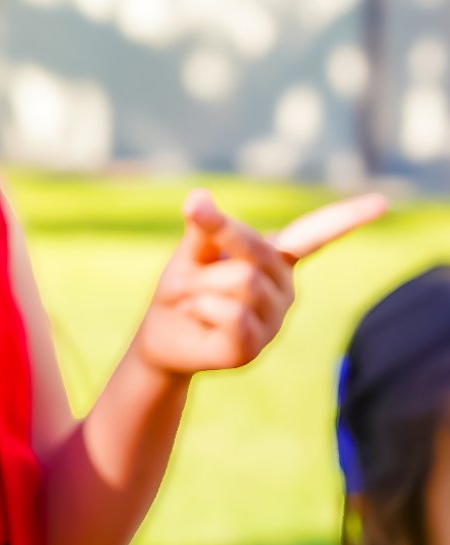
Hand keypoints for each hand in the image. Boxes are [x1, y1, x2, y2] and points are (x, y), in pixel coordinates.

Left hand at [134, 190, 387, 376]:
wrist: (162, 338)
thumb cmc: (184, 290)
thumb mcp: (192, 252)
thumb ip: (202, 230)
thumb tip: (198, 196)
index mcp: (275, 259)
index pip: (315, 234)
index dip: (347, 218)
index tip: (382, 203)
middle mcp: (283, 287)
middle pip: (256, 248)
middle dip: (217, 237)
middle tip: (187, 251)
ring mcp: (272, 320)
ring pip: (238, 280)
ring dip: (197, 284)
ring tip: (192, 299)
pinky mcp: (253, 347)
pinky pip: (228, 312)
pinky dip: (198, 307)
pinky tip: (198, 319)